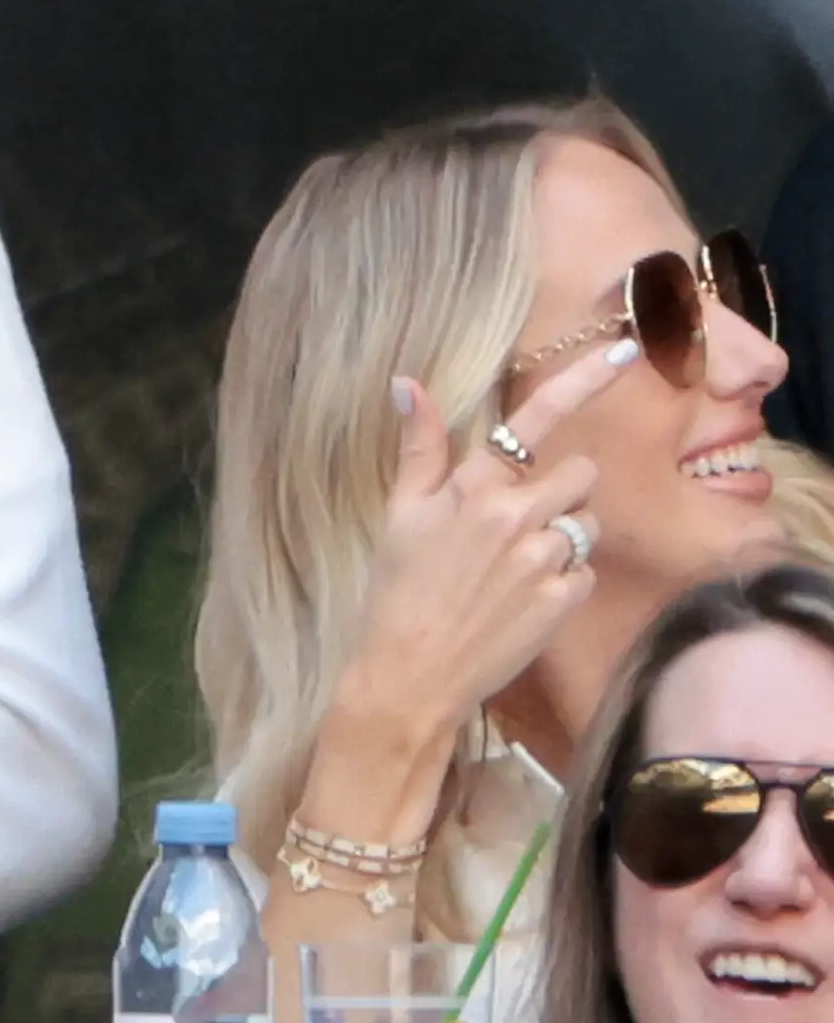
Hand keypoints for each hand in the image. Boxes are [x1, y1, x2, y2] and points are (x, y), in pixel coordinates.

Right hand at [327, 346, 629, 770]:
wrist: (411, 673)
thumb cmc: (396, 589)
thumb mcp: (398, 513)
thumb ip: (418, 447)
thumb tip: (406, 382)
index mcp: (474, 488)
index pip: (534, 419)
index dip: (583, 380)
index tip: (626, 349)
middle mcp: (517, 516)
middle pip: (580, 473)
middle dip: (562, 489)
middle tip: (520, 518)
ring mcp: (546, 559)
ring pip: (587, 521)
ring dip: (564, 534)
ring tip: (518, 563)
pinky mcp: (564, 600)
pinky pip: (586, 569)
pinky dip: (564, 578)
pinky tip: (526, 596)